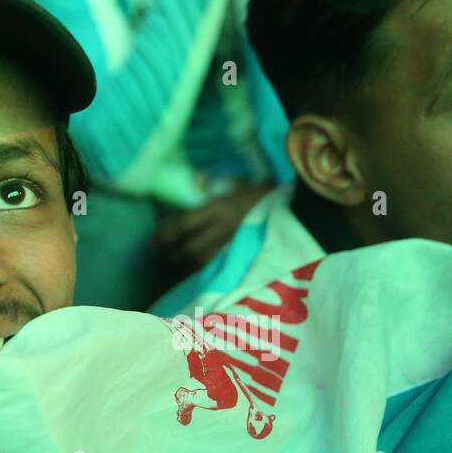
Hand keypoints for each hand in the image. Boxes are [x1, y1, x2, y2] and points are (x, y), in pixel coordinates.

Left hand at [154, 181, 272, 278]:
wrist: (299, 212)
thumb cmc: (266, 196)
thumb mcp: (240, 184)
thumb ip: (216, 185)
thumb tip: (197, 180)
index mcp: (219, 208)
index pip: (183, 224)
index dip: (164, 235)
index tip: (152, 241)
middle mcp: (224, 228)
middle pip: (189, 247)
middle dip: (171, 254)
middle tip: (159, 257)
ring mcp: (235, 245)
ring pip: (201, 262)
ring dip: (184, 266)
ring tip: (174, 265)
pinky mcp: (244, 257)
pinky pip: (218, 268)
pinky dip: (203, 271)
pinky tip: (195, 273)